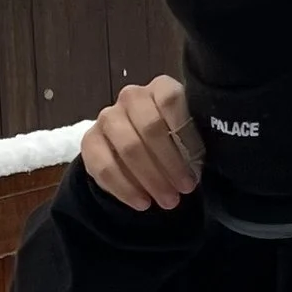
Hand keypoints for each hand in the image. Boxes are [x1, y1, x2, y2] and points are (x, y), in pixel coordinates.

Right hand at [81, 74, 200, 212]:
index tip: (196, 165)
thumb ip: (194, 141)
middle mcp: (131, 97)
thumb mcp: (189, 136)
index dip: (184, 133)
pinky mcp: (90, 141)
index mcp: (160, 88)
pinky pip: (104, 166)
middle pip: (150, 127)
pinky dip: (126, 189)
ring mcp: (107, 117)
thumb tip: (201, 164)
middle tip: (185, 190)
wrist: (136, 147)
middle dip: (170, 164)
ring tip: (168, 201)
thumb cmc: (174, 141)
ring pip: (128, 147)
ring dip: (150, 178)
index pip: (170, 100)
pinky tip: (142, 203)